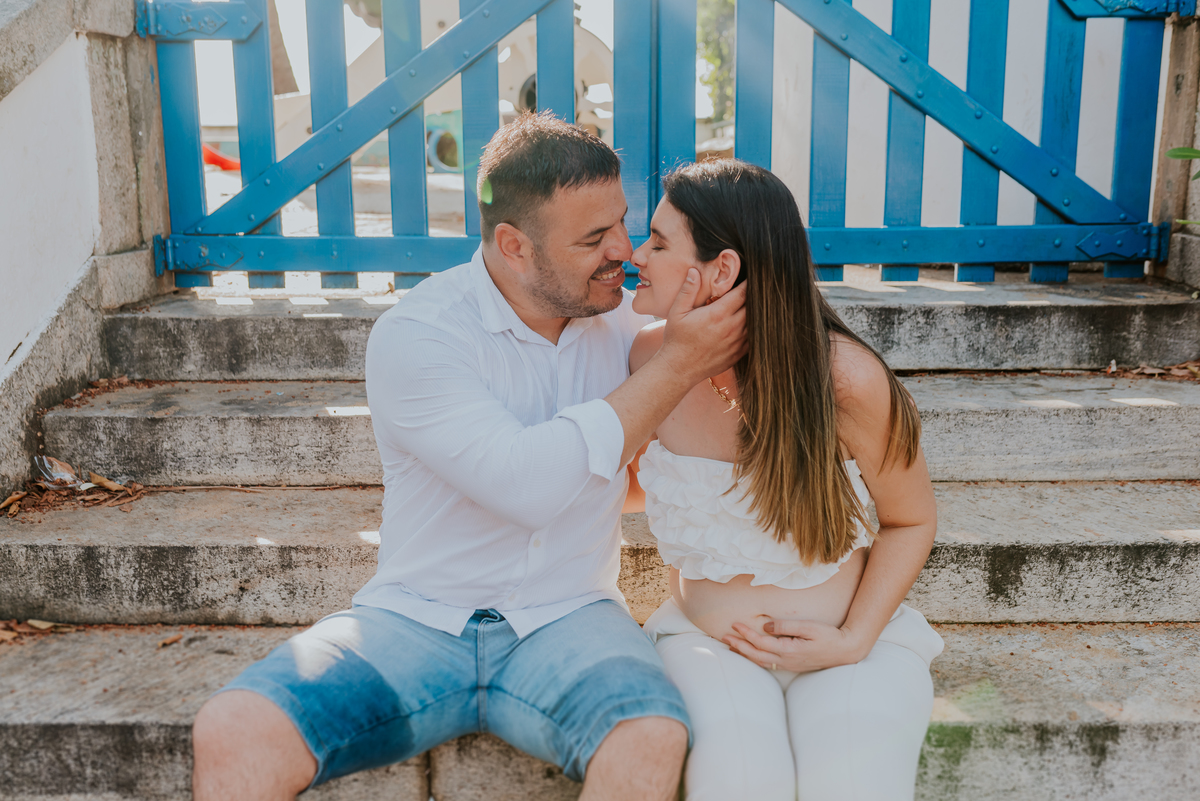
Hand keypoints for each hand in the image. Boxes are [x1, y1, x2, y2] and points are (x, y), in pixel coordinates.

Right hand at [659, 268, 746, 384]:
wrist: (679, 369)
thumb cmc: (676, 339)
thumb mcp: (677, 312)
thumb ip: (687, 291)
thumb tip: (694, 271)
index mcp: (718, 314)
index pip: (742, 293)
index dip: (749, 283)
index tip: (752, 276)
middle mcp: (731, 328)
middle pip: (752, 306)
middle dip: (754, 296)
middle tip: (756, 288)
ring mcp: (737, 342)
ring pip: (756, 322)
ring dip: (755, 313)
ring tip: (755, 304)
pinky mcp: (738, 353)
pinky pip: (753, 338)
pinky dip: (754, 329)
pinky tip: (751, 324)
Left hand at [723, 619, 869, 672]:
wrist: (845, 651)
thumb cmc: (828, 636)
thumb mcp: (808, 627)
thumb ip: (785, 626)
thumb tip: (765, 626)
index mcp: (789, 650)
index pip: (761, 642)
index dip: (746, 633)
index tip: (734, 624)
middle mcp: (786, 660)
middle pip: (756, 655)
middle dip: (739, 646)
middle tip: (724, 636)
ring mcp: (789, 665)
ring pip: (760, 662)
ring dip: (745, 653)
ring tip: (731, 646)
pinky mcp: (792, 665)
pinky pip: (768, 664)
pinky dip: (755, 658)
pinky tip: (750, 654)